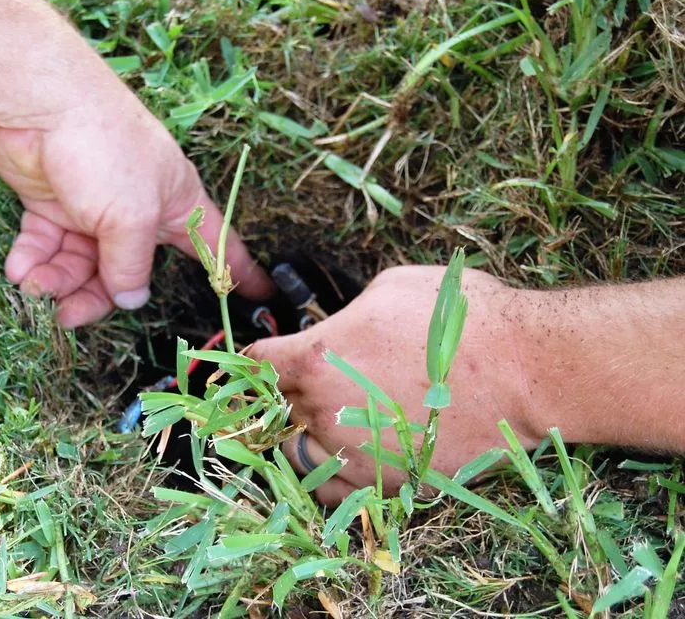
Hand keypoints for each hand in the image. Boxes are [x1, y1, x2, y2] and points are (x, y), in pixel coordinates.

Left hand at [0, 93, 272, 327]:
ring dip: (57, 282)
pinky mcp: (53, 203)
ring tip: (34, 287)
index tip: (256, 294)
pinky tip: (19, 269)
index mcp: (175, 205)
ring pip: (80, 264)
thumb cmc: (106, 150)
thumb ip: (131, 266)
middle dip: (97, 297)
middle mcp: (137, 210)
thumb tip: (130, 300)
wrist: (42, 104)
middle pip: (126, 272)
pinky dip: (33, 261)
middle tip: (69, 316)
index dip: (235, 271)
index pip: (215, 245)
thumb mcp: (131, 218)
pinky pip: (46, 245)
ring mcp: (93, 208)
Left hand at [248, 266, 543, 505]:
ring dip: (302, 438)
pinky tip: (345, 458)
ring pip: (299, 456)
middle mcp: (325, 410)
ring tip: (322, 424)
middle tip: (302, 385)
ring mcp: (357, 453)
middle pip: (276, 409)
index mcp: (316, 358)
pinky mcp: (391, 482)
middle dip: (284, 395)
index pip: (256, 364)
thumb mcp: (388, 289)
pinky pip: (338, 493)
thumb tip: (338, 328)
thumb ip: (346, 316)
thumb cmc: (460, 317)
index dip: (256, 360)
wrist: (526, 367)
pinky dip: (332, 477)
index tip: (265, 361)